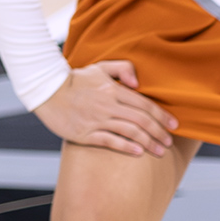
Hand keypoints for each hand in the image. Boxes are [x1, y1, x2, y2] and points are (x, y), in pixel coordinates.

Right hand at [32, 60, 176, 157]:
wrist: (46, 92)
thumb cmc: (74, 80)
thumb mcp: (98, 67)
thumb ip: (122, 68)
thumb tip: (138, 83)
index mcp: (113, 90)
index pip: (144, 104)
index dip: (162, 116)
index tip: (174, 126)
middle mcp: (107, 106)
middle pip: (141, 120)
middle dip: (159, 132)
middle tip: (168, 142)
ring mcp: (96, 120)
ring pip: (129, 132)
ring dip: (148, 142)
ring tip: (159, 151)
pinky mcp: (84, 133)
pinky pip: (110, 141)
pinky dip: (126, 147)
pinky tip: (138, 152)